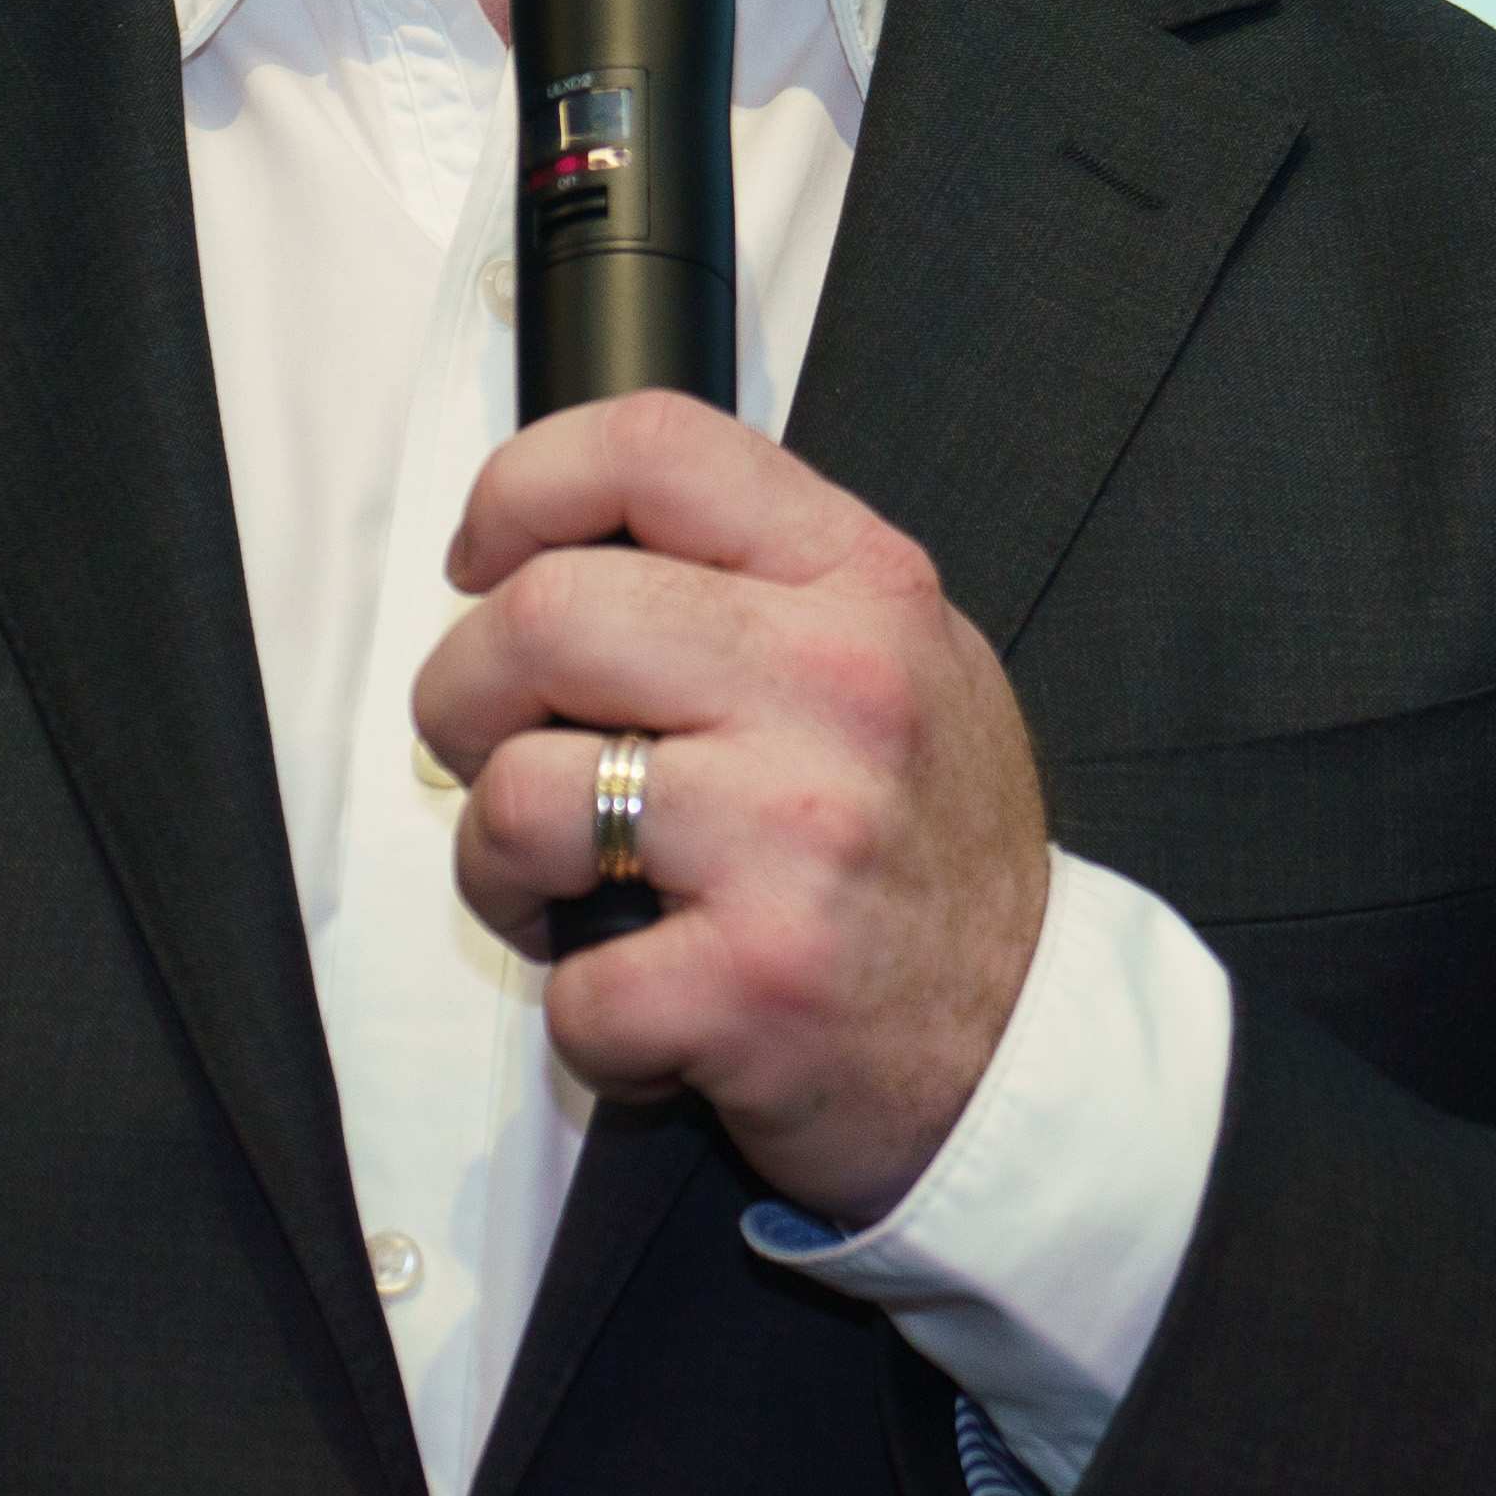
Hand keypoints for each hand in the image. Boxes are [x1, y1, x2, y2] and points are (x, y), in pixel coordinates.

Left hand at [413, 391, 1053, 1227]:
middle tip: (484, 751)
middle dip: (462, 694)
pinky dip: (583, 1015)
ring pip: (521, 795)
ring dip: (497, 861)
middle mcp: (836, 687)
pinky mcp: (760, 981)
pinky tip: (649, 1008)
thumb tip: (551, 550)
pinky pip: (573, 983)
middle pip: (545, 615)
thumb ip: (756, 581)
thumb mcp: (898, 656)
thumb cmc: (931, 850)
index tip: (484, 565)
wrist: (1033, 1047)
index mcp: (860, 585)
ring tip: (559, 893)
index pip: (652, 448)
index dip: (521, 490)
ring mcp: (798, 834)